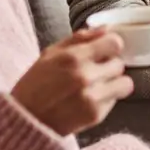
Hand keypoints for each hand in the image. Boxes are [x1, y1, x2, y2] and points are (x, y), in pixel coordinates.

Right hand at [11, 27, 132, 136]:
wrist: (25, 121)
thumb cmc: (35, 84)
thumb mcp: (50, 53)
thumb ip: (80, 38)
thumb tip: (106, 28)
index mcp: (73, 57)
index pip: (115, 43)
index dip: (111, 45)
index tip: (104, 50)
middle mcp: (85, 76)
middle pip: (120, 63)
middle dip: (109, 65)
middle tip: (95, 71)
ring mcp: (92, 97)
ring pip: (124, 83)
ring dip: (114, 83)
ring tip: (97, 86)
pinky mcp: (96, 115)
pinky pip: (116, 101)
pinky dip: (107, 99)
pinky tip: (89, 99)